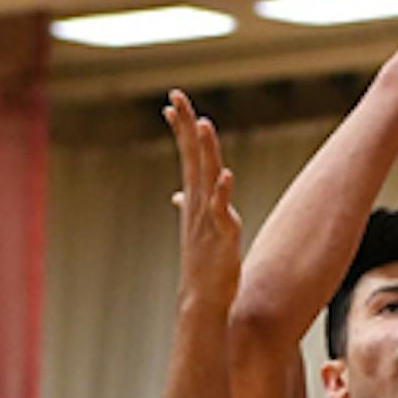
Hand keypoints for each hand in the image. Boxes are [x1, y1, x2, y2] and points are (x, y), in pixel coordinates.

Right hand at [164, 90, 240, 308]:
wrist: (201, 300)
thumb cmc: (202, 265)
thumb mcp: (195, 229)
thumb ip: (188, 207)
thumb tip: (178, 195)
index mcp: (195, 200)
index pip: (187, 156)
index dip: (180, 130)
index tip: (171, 103)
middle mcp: (199, 204)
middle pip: (193, 157)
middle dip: (185, 126)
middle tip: (177, 96)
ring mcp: (209, 219)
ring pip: (207, 178)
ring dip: (205, 151)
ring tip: (203, 124)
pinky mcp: (222, 236)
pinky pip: (222, 211)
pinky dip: (222, 193)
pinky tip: (226, 175)